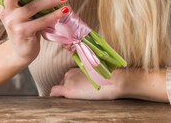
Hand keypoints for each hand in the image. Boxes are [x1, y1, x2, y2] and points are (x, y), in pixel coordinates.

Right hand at [0, 0, 68, 67]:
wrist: (21, 53)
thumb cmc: (24, 28)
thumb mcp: (21, 13)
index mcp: (5, 4)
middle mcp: (6, 12)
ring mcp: (13, 23)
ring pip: (32, 6)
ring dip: (50, 0)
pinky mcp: (22, 32)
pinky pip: (41, 21)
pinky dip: (53, 15)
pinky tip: (63, 11)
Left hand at [51, 68, 168, 101]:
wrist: (116, 80)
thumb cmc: (110, 78)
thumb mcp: (96, 75)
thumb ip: (87, 78)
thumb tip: (85, 85)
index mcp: (76, 69)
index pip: (67, 79)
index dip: (71, 86)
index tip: (77, 91)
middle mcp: (70, 73)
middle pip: (63, 84)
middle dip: (67, 89)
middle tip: (79, 96)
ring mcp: (68, 81)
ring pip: (60, 88)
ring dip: (65, 94)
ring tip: (77, 98)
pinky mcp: (69, 89)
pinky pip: (54, 92)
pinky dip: (54, 97)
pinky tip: (56, 102)